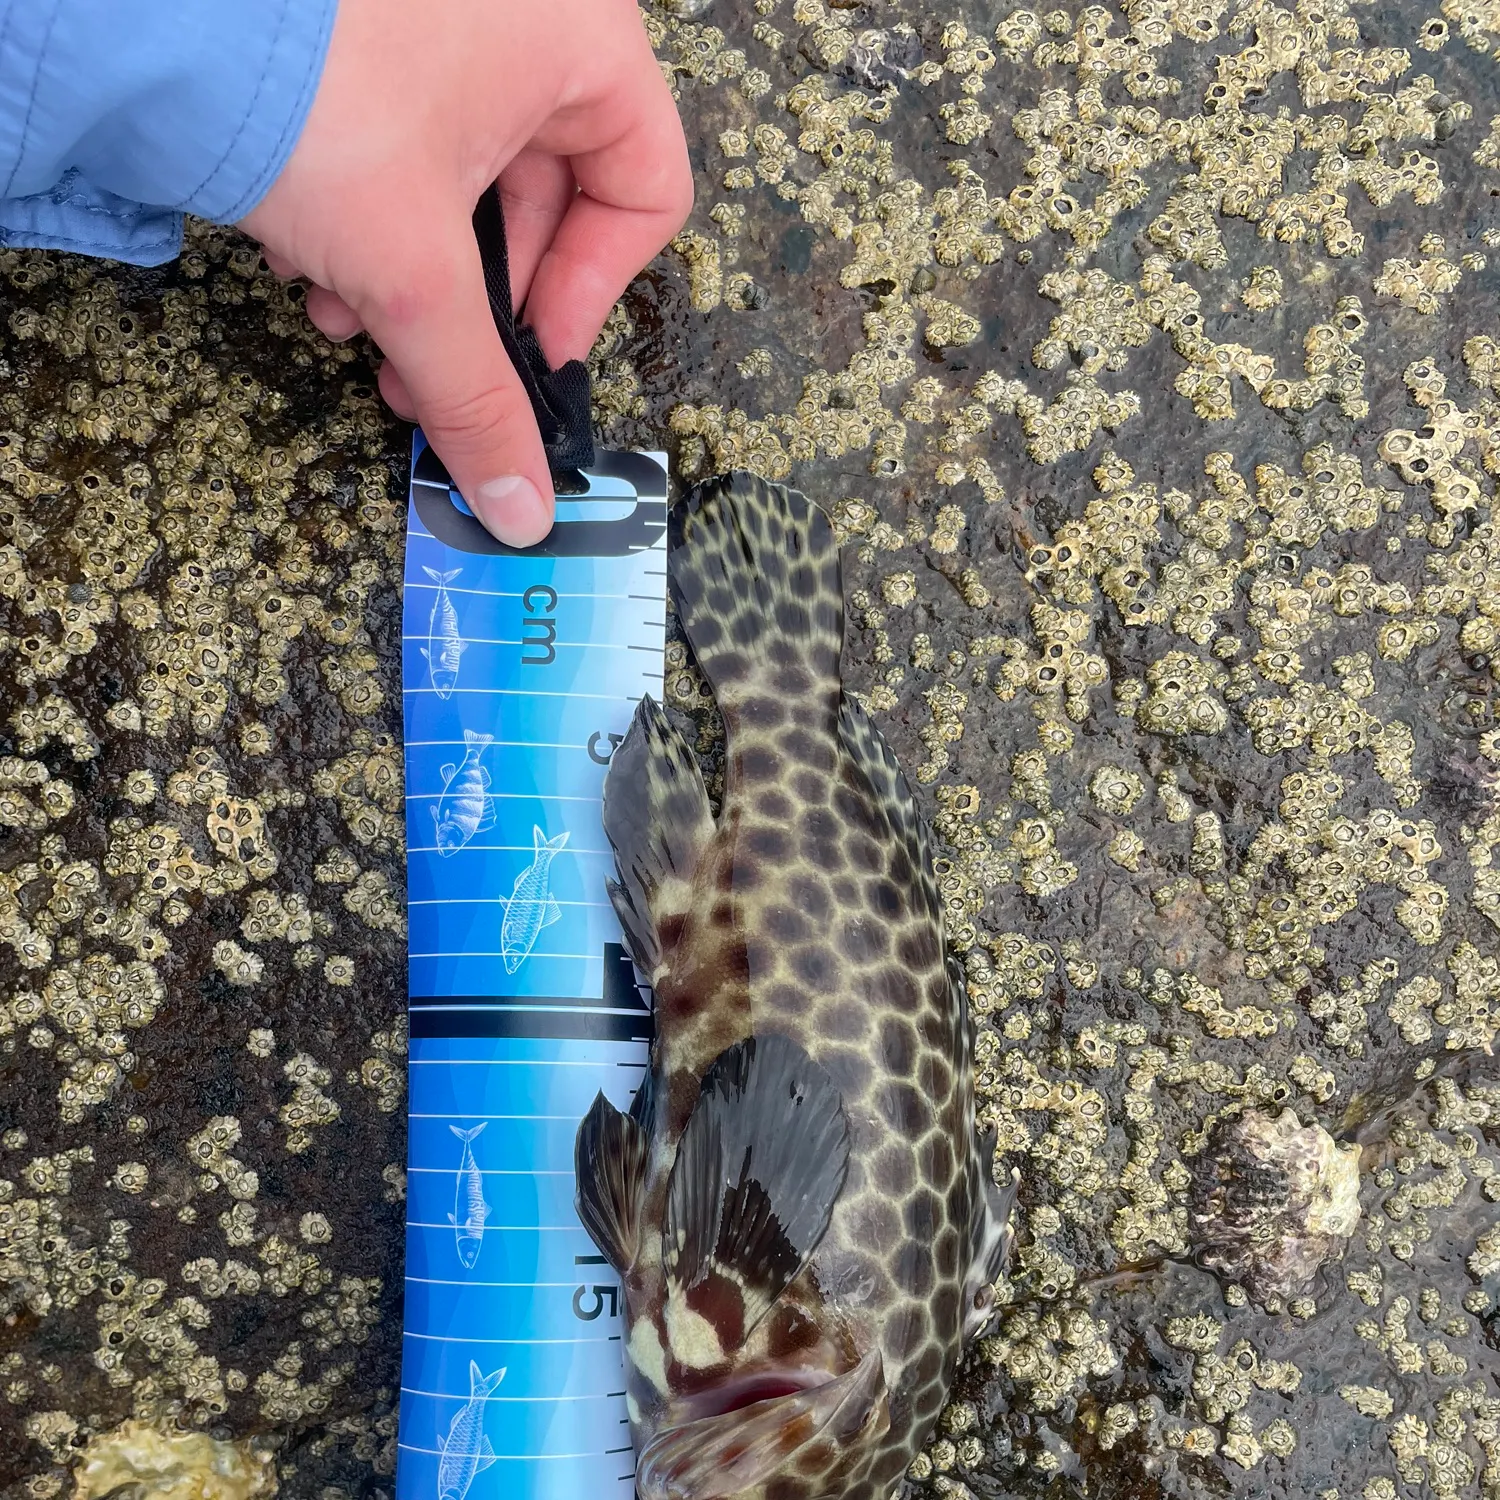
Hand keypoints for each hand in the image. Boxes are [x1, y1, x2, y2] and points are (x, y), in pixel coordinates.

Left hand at [240, 0, 691, 544]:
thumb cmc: (307, 90)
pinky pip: (405, 144)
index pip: (645, 194)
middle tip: (425, 370)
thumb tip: (523, 505)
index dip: (589, 294)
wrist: (132, 10)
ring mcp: (446, 19)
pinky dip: (367, 216)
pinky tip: (308, 259)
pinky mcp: (374, 34)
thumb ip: (480, 396)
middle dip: (475, 304)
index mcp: (581, 43)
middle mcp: (527, 17)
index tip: (531, 356)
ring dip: (412, 276)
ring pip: (466, 184)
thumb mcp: (415, 271)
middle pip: (547, 204)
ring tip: (344, 317)